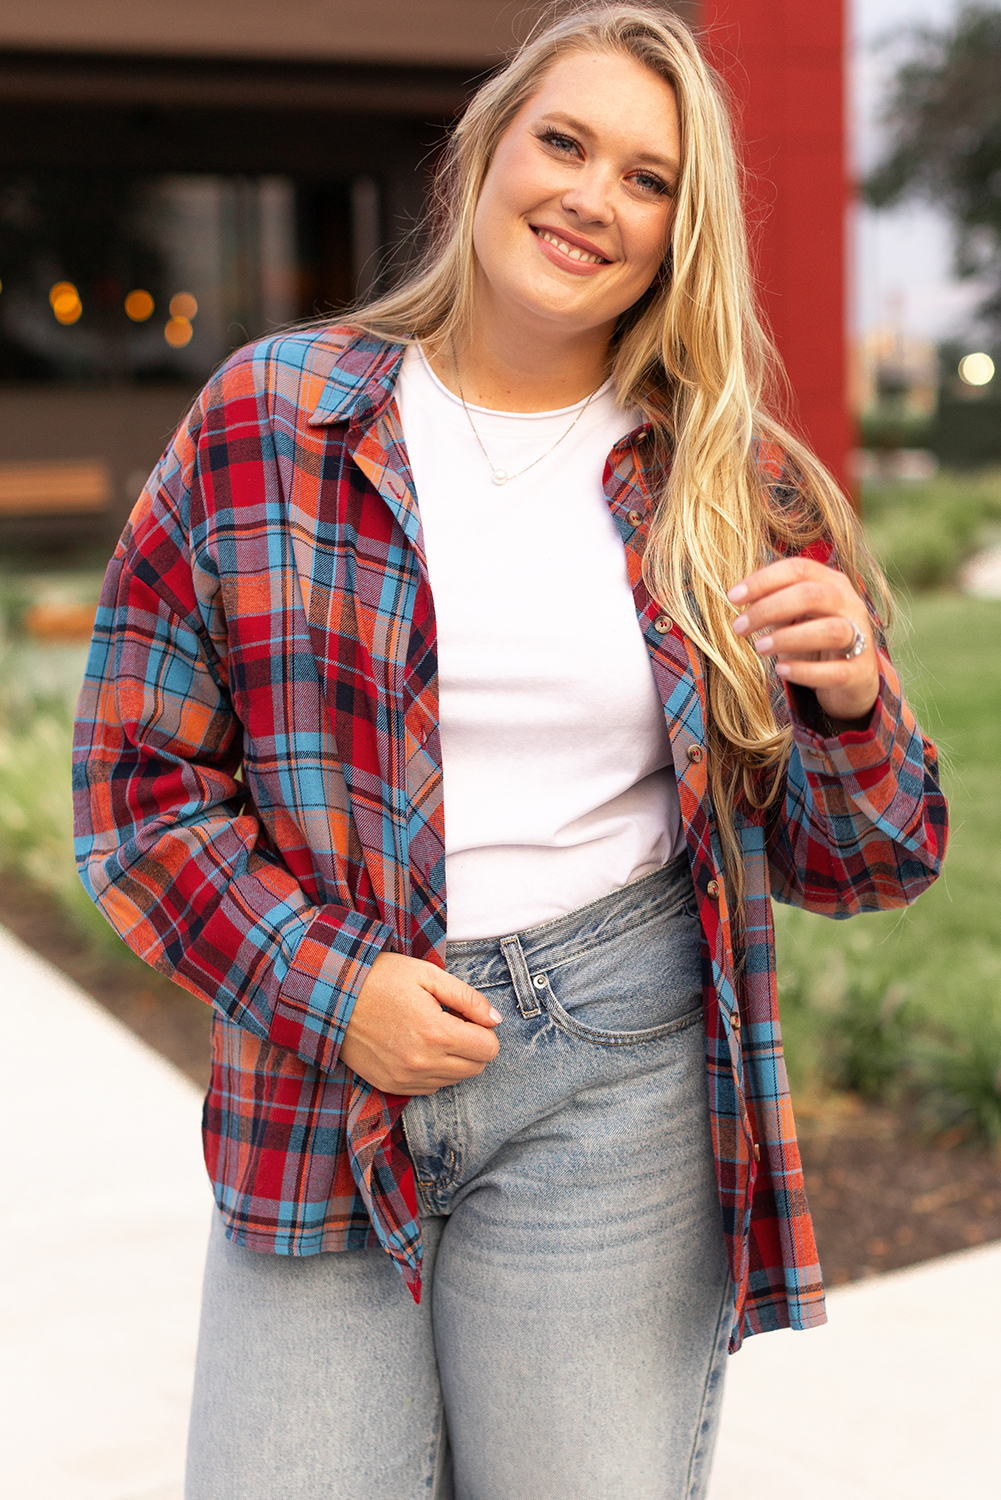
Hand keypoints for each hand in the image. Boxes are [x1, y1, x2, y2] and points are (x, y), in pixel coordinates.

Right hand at [339, 951, 501, 1094]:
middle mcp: (422, 1062)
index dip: (484, 1030)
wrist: (331, 995)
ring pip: (454, 1080)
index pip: (488, 1049)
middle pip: (475, 1068)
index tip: (467, 1016)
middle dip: (472, 1046)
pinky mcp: (389, 1085)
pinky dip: (432, 1071)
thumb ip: (468, 998)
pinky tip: (416, 1047)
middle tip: (451, 1022)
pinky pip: (429, 1088)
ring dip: (453, 1060)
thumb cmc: (381, 978)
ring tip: (430, 1032)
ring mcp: (404, 1078)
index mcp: (436, 1032)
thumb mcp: (429, 974)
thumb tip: (495, 1020)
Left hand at [728, 558, 879, 725]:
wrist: (849, 679)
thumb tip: (738, 595)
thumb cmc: (814, 640)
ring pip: (829, 630)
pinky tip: (781, 671)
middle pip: (811, 595)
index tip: (732, 597)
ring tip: (758, 647)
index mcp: (832, 583)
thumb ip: (772, 602)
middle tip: (739, 627)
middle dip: (769, 609)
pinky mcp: (860, 671)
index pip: (798, 569)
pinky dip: (805, 671)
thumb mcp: (793, 616)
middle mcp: (850, 604)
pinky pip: (835, 671)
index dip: (763, 580)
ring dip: (788, 638)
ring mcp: (861, 637)